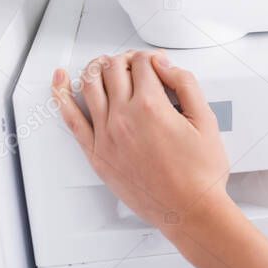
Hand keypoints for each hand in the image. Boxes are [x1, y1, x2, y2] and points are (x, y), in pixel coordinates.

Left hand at [51, 51, 232, 236]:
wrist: (189, 210)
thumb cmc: (200, 174)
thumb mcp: (207, 121)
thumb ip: (187, 85)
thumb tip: (166, 66)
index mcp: (152, 107)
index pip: (143, 64)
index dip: (152, 57)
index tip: (158, 62)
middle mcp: (123, 118)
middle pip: (114, 69)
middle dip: (126, 60)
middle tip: (136, 65)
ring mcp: (105, 135)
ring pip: (90, 85)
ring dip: (98, 68)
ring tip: (105, 66)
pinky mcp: (96, 153)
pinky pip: (70, 117)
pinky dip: (61, 93)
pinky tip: (60, 81)